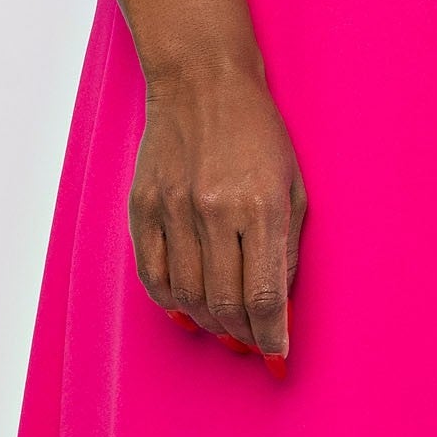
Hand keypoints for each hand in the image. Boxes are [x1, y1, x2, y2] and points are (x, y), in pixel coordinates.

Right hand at [130, 58, 306, 364]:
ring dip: (208, 323)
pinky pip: (152, 275)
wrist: (203, 81)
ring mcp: (174, 208)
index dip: (271, 335)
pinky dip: (170, 302)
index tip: (277, 355)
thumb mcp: (293, 183)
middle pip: (225, 304)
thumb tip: (278, 308)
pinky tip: (185, 308)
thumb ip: (288, 248)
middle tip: (251, 344)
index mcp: (261, 204)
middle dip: (243, 336)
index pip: (264, 295)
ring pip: (187, 297)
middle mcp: (215, 210)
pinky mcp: (143, 206)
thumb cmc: (258, 131)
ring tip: (223, 327)